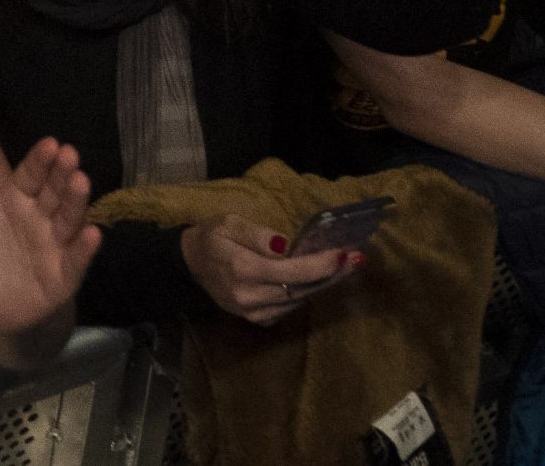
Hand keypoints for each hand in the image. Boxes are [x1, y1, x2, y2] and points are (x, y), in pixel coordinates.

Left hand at [0, 129, 99, 337]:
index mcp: (17, 197)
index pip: (31, 174)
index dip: (41, 159)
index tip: (51, 143)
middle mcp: (42, 216)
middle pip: (54, 191)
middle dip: (62, 173)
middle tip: (70, 154)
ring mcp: (56, 244)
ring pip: (69, 219)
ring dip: (76, 201)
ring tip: (81, 181)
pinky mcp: (65, 274)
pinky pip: (77, 259)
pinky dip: (85, 247)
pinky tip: (92, 233)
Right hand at [180, 214, 360, 325]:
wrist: (189, 264)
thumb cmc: (212, 237)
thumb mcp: (229, 223)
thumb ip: (258, 234)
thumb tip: (286, 245)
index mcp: (243, 269)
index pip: (292, 271)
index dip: (320, 265)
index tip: (343, 254)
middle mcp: (250, 296)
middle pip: (301, 288)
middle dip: (331, 274)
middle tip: (355, 260)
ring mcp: (253, 312)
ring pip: (298, 301)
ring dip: (321, 284)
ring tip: (341, 268)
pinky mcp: (256, 320)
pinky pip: (288, 309)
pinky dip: (303, 294)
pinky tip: (313, 281)